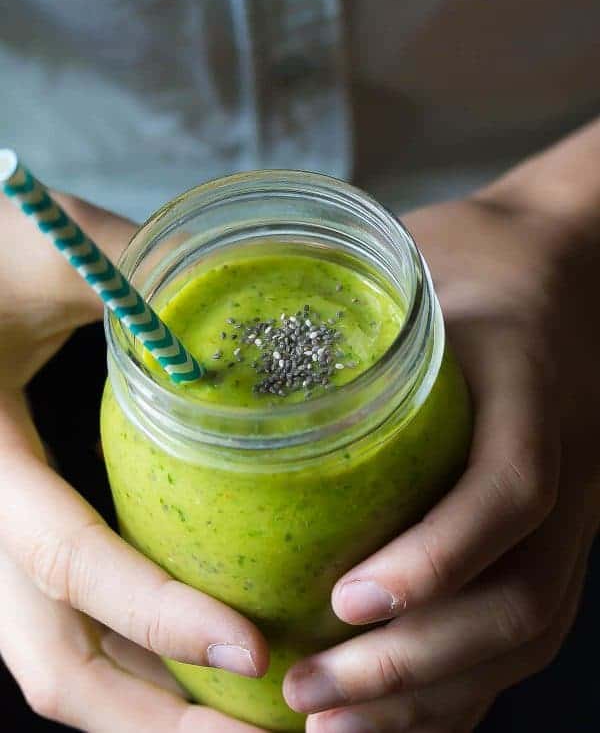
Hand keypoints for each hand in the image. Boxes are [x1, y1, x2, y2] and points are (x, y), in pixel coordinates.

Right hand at [0, 194, 268, 731]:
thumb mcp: (48, 251)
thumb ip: (143, 267)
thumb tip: (262, 280)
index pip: (65, 559)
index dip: (156, 613)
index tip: (253, 648)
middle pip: (49, 661)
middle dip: (150, 717)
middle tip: (258, 732)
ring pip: (56, 658)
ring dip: (148, 702)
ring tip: (247, 717)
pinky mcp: (20, 527)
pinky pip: (70, 621)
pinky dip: (137, 656)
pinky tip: (204, 646)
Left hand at [284, 187, 599, 731]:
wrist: (556, 277)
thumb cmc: (473, 268)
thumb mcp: (421, 266)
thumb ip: (344, 305)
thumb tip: (217, 344)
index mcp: (528, 387)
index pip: (510, 487)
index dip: (437, 554)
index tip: (345, 597)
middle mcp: (568, 466)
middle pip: (521, 599)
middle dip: (413, 663)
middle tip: (308, 690)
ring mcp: (568, 514)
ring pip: (522, 636)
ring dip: (427, 698)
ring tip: (327, 727)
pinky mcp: (548, 540)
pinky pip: (516, 636)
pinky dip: (453, 691)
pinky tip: (383, 718)